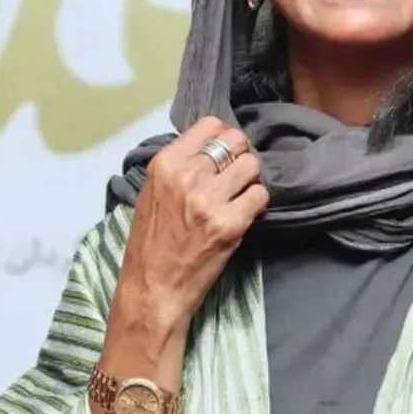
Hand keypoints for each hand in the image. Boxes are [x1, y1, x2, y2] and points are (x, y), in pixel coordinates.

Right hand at [106, 116, 268, 357]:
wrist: (154, 288)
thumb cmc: (151, 243)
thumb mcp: (153, 192)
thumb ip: (179, 167)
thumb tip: (211, 147)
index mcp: (165, 164)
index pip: (211, 124)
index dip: (223, 137)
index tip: (223, 154)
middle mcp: (187, 175)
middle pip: (237, 141)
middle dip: (240, 156)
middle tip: (235, 177)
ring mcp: (209, 199)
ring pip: (252, 166)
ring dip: (250, 181)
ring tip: (238, 197)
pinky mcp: (230, 223)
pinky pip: (260, 196)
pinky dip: (257, 204)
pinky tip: (243, 215)